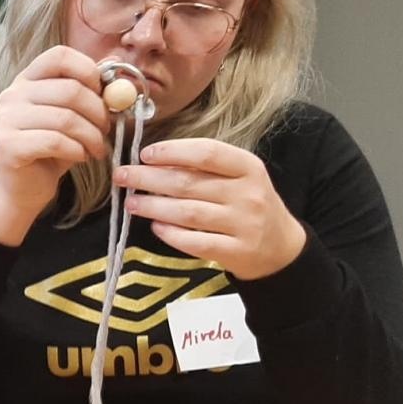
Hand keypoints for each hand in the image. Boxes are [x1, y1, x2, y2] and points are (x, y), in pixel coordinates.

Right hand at [0, 47, 108, 243]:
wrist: (24, 188)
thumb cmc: (51, 149)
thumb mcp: (73, 115)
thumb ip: (89, 89)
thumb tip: (115, 61)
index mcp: (27, 80)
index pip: (59, 56)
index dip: (88, 70)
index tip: (101, 93)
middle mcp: (12, 94)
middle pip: (70, 90)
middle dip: (98, 112)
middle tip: (106, 130)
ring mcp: (5, 119)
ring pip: (66, 118)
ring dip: (91, 136)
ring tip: (96, 148)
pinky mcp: (7, 145)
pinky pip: (55, 142)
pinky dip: (77, 151)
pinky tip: (80, 157)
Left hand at [116, 138, 306, 279]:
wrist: (281, 246)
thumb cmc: (247, 203)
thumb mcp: (237, 177)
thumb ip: (203, 167)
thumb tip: (152, 161)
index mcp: (248, 168)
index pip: (207, 152)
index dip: (172, 152)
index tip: (144, 154)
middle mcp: (248, 194)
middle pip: (189, 183)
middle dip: (148, 179)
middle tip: (121, 176)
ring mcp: (244, 225)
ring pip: (188, 213)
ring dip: (154, 207)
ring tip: (131, 203)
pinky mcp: (237, 251)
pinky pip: (196, 242)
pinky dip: (172, 234)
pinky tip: (155, 227)